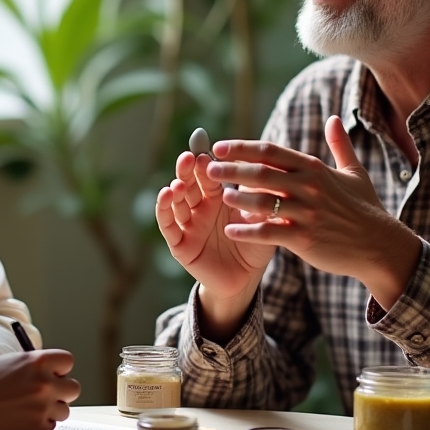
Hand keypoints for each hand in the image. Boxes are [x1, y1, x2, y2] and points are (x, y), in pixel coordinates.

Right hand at [0, 349, 79, 429]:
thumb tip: (55, 375)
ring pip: (64, 410)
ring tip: (27, 407)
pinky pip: (49, 426)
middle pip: (73, 388)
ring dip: (51, 409)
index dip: (58, 369)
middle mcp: (44, 383)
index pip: (67, 362)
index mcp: (38, 361)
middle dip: (60, 390)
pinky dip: (39, 424)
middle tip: (43, 393)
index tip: (49, 373)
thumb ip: (34, 367)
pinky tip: (19, 419)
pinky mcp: (35, 429)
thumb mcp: (10, 363)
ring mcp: (41, 407)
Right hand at [155, 149, 275, 340]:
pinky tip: (166, 195)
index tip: (204, 148)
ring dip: (175, 190)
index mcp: (217, 198)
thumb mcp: (259, 221)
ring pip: (176, 202)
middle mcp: (199, 208)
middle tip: (188, 157)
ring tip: (178, 183)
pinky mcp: (180, 244)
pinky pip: (168, 225)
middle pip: (188, 183)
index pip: (208, 175)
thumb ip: (258, 200)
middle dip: (186, 170)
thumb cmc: (254, 246)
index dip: (204, 162)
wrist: (246, 280)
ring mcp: (187, 225)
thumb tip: (266, 172)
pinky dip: (164, 210)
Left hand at [206, 116, 421, 309]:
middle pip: (261, 173)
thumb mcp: (354, 172)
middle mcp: (308, 186)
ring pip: (262, 201)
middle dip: (232, 169)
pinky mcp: (304, 238)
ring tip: (218, 196)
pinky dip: (248, 231)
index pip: (270, 151)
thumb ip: (339, 145)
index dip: (242, 147)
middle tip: (209, 169)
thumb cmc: (365, 209)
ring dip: (237, 198)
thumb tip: (333, 118)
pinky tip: (231, 230)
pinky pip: (268, 232)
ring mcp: (306, 212)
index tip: (220, 146)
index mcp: (314, 168)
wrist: (380, 246)